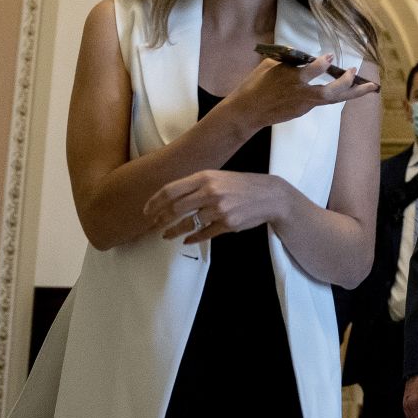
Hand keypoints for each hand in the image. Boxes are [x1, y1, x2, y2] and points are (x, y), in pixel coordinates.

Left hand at [145, 169, 288, 242]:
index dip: (155, 202)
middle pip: (175, 208)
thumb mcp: (218, 177)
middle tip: (154, 225)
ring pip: (188, 224)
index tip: (147, 211)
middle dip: (161, 219)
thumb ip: (196, 185)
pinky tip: (187, 240)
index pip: (171, 190)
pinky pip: (204, 233)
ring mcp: (219, 209)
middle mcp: (210, 192)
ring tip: (167, 235)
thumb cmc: (241, 185)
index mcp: (205, 177)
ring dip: (174, 232)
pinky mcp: (227, 224)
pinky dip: (193, 238)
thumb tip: (172, 198)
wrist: (270, 196)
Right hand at [227, 54, 378, 131]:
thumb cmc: (256, 84)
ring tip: (370, 87)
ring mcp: (304, 104)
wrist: (248, 111)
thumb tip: (303, 52)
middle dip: (347, 84)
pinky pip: (324, 100)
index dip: (320, 65)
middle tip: (356, 72)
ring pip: (333, 100)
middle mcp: (300, 93)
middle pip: (329, 93)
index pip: (309, 72)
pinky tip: (350, 88)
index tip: (329, 57)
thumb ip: (289, 58)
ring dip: (353, 93)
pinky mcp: (304, 110)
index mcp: (289, 79)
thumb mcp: (270, 64)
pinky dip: (338, 93)